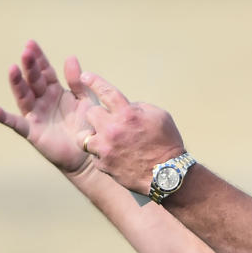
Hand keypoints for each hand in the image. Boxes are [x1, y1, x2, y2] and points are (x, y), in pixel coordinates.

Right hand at [0, 40, 95, 173]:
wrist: (88, 154)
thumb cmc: (88, 126)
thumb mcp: (86, 100)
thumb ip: (78, 81)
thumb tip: (70, 58)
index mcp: (55, 90)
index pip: (44, 71)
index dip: (38, 58)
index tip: (31, 44)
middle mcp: (42, 100)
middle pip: (33, 80)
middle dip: (29, 66)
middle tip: (26, 52)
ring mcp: (35, 115)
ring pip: (24, 96)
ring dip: (17, 83)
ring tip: (13, 69)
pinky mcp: (32, 132)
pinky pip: (16, 124)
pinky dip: (4, 118)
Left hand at [80, 73, 185, 194]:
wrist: (168, 176)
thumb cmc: (167, 144)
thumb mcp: (159, 116)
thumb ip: (138, 107)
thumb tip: (125, 106)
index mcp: (128, 114)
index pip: (105, 91)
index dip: (93, 81)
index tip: (85, 77)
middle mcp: (113, 129)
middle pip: (91, 113)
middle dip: (98, 116)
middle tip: (108, 123)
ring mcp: (106, 149)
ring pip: (83, 136)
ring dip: (93, 136)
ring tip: (103, 140)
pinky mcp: (104, 165)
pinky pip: (94, 156)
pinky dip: (101, 155)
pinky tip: (113, 156)